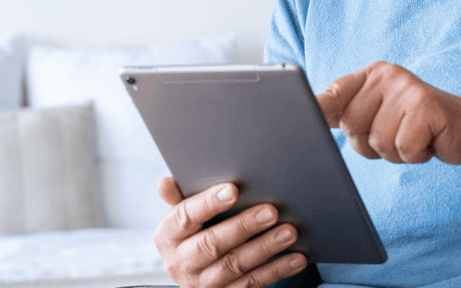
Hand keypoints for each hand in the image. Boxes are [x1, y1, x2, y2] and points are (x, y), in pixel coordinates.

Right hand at [154, 177, 306, 287]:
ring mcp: (203, 284)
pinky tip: (296, 258)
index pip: (185, 217)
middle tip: (272, 211)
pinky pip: (252, 284)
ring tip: (289, 232)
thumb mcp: (184, 216)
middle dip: (244, 226)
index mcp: (168, 236)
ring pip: (235, 266)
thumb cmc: (196, 231)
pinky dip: (276, 270)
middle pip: (212, 244)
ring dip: (265, 249)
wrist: (196, 272)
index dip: (209, 203)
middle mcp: (181, 263)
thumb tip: (165, 182)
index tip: (234, 189)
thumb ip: (180, 198)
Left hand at [316, 61, 460, 164]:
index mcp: (371, 76)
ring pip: (378, 142)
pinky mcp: (426, 106)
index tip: (298, 119)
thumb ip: (347, 113)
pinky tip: (428, 142)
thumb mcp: (379, 115)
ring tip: (413, 137)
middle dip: (372, 145)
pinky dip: (415, 154)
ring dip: (396, 152)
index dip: (316, 108)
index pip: (335, 93)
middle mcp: (387, 76)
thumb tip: (310, 118)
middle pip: (353, 127)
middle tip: (397, 135)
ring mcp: (407, 89)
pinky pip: (403, 147)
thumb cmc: (414, 124)